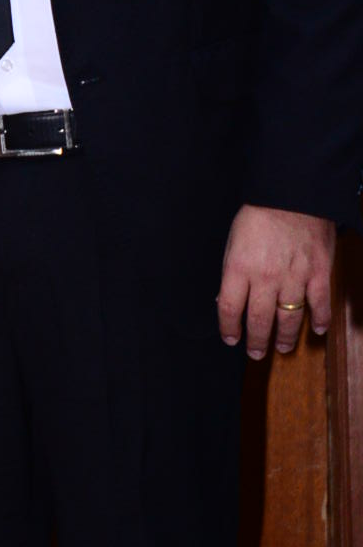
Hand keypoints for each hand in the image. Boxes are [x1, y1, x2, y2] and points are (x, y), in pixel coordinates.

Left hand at [216, 203, 335, 359]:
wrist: (292, 193)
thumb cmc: (258, 216)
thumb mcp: (232, 243)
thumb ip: (231, 274)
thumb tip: (227, 301)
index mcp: (239, 268)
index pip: (230, 310)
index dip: (229, 329)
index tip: (230, 339)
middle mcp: (266, 278)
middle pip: (259, 320)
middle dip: (256, 341)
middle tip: (255, 353)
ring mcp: (294, 277)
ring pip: (289, 318)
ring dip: (284, 337)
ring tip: (280, 348)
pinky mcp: (318, 272)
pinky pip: (319, 303)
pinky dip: (319, 320)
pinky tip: (316, 331)